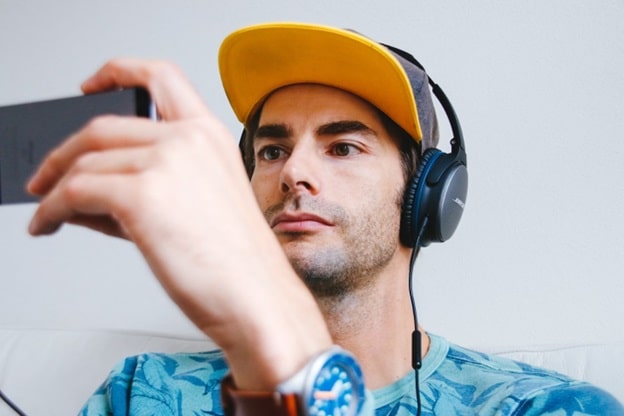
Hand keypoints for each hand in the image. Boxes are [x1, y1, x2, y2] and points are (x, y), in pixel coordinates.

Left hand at [27, 58, 331, 388]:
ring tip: (50, 211)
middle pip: (102, 126)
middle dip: (63, 152)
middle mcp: (188, 139)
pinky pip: (74, 192)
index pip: (160, 76)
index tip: (91, 86)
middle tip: (46, 176)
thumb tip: (86, 188)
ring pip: (85, 161)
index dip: (117, 72)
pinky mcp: (140, 195)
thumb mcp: (199, 205)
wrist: (255, 298)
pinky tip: (49, 223)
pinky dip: (51, 208)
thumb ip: (146, 184)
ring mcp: (166, 163)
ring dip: (55, 187)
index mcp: (210, 136)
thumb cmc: (238, 262)